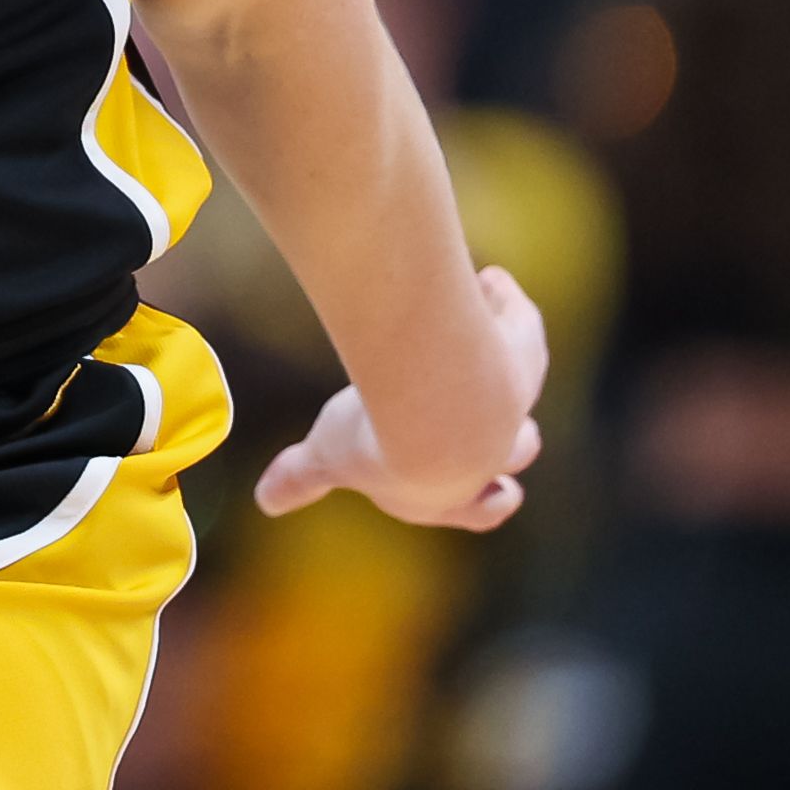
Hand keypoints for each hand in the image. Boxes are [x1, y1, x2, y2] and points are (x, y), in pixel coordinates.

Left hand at [255, 265, 548, 529]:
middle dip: (517, 443)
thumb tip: (265, 501)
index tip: (504, 492)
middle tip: (523, 433)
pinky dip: (505, 303)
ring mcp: (512, 404)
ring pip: (524, 389)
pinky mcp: (520, 355)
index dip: (485, 504)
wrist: (429, 411)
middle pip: (519, 451)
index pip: (479, 511)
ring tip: (492, 335)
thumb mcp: (330, 458)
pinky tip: (489, 278)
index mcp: (452, 492)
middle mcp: (492, 451)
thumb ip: (302, 477)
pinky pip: (518, 324)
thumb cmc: (379, 444)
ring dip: (512, 360)